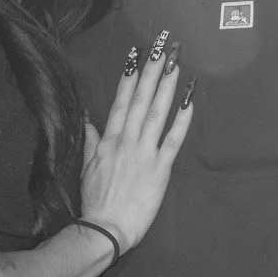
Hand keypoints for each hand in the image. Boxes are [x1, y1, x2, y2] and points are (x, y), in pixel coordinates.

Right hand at [78, 32, 192, 252]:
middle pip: (141, 100)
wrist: (105, 229)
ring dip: (166, 87)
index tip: (137, 55)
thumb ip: (92, 141)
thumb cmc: (96, 200)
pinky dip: (181, 121)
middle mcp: (127, 141)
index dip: (130, 77)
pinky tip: (189, 102)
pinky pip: (172, 141)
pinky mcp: (160, 169)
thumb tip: (90, 120)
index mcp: (109, 140)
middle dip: (152, 72)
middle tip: (163, 47)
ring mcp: (144, 153)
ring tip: (176, 65)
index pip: (121, 102)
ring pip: (156, 113)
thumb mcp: (87, 167)